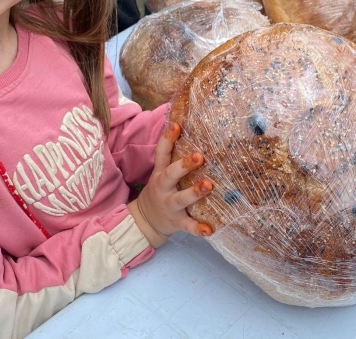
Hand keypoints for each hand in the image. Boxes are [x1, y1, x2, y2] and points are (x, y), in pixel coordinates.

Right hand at [128, 123, 212, 247]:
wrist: (145, 222)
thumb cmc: (160, 191)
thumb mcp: (161, 174)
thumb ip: (174, 159)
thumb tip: (196, 133)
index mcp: (160, 173)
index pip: (161, 153)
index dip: (168, 138)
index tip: (177, 125)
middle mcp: (163, 188)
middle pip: (171, 174)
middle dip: (184, 165)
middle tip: (199, 156)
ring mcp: (169, 205)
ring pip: (181, 199)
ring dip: (194, 192)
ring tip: (208, 185)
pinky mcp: (176, 222)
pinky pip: (187, 225)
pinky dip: (198, 228)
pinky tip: (210, 229)